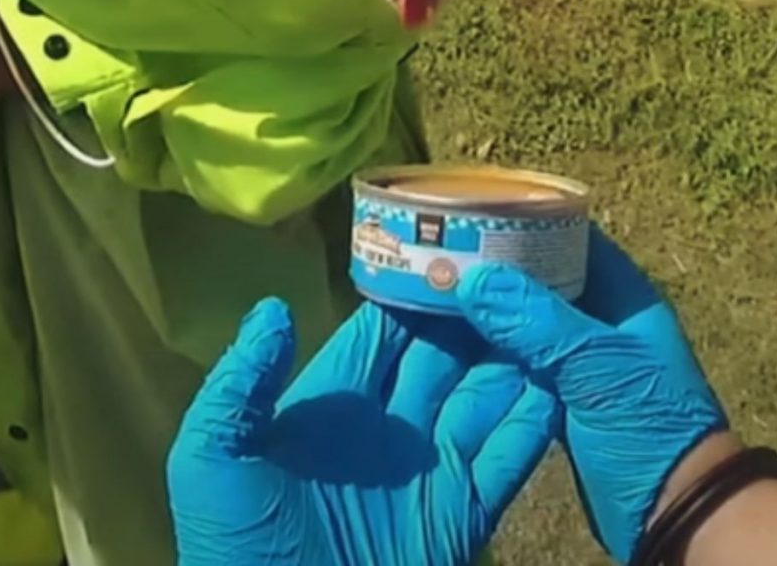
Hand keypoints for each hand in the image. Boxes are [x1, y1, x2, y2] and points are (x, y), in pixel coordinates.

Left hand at [167, 296, 558, 565]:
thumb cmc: (240, 552)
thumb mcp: (213, 461)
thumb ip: (241, 382)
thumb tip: (275, 305)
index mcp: (333, 404)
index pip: (384, 329)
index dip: (416, 289)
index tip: (454, 242)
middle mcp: (389, 424)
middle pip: (442, 353)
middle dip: (475, 313)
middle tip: (521, 263)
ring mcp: (430, 469)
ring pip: (483, 394)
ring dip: (513, 356)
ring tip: (553, 306)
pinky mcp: (462, 516)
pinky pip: (506, 457)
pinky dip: (534, 420)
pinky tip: (563, 380)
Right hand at [458, 227, 728, 564]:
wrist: (674, 512)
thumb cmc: (650, 426)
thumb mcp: (597, 365)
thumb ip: (536, 321)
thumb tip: (472, 277)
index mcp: (622, 293)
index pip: (572, 236)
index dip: (528, 220)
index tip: (476, 210)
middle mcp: (598, 318)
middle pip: (540, 277)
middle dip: (496, 265)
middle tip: (442, 249)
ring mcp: (577, 359)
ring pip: (523, 320)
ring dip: (487, 310)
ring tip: (435, 287)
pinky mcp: (558, 396)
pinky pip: (516, 360)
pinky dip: (488, 351)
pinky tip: (448, 340)